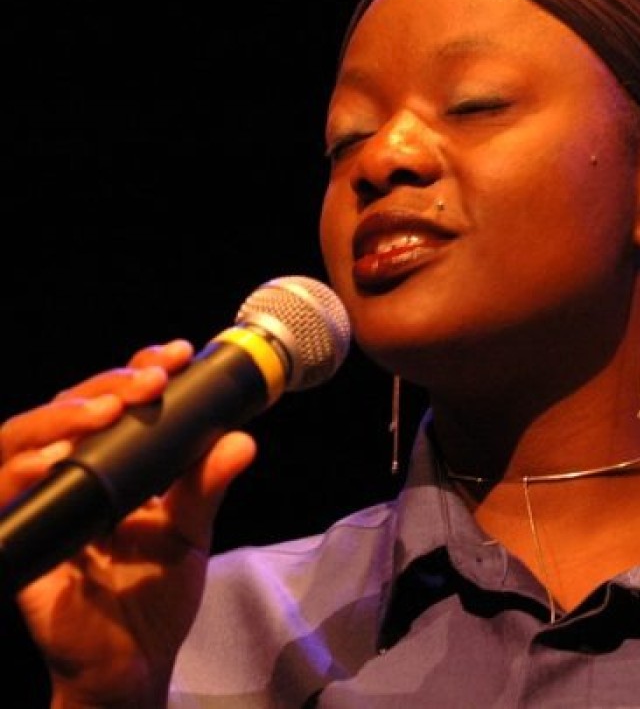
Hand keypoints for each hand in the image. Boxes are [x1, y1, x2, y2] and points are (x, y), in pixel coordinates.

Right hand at [0, 341, 256, 706]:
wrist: (133, 660)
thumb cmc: (157, 591)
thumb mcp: (191, 531)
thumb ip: (208, 486)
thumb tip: (242, 440)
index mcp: (116, 463)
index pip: (116, 399)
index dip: (138, 369)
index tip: (176, 354)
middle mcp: (75, 474)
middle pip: (70, 407)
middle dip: (108, 382)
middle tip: (150, 378)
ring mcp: (46, 504)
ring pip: (23, 439)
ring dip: (63, 415)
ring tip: (109, 407)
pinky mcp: (24, 540)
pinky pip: (9, 498)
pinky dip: (25, 472)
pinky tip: (57, 458)